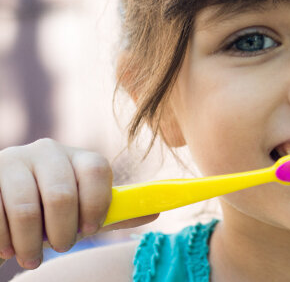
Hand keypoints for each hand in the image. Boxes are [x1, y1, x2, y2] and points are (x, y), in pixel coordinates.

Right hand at [0, 138, 157, 269]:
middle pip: (62, 194)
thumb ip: (113, 212)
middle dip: (61, 232)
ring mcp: (13, 160)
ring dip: (29, 243)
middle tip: (58, 247)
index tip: (88, 230)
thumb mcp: (83, 211)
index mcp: (79, 158)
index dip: (96, 204)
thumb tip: (156, 211)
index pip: (98, 170)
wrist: (3, 204)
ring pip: (26, 209)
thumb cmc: (51, 212)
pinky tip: (7, 247)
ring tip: (30, 256)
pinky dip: (3, 239)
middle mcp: (47, 152)